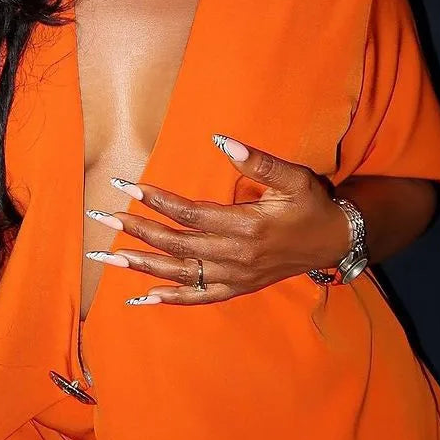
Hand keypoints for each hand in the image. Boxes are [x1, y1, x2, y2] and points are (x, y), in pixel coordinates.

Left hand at [85, 135, 350, 305]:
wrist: (334, 241)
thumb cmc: (312, 204)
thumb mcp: (294, 177)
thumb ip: (258, 161)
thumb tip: (222, 141)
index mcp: (246, 226)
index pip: (190, 213)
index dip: (156, 200)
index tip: (127, 187)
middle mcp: (237, 255)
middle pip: (177, 244)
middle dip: (138, 230)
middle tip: (104, 218)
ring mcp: (236, 277)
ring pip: (181, 273)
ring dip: (142, 266)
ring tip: (107, 258)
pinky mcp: (238, 288)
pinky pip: (200, 297)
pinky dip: (171, 299)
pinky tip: (143, 297)